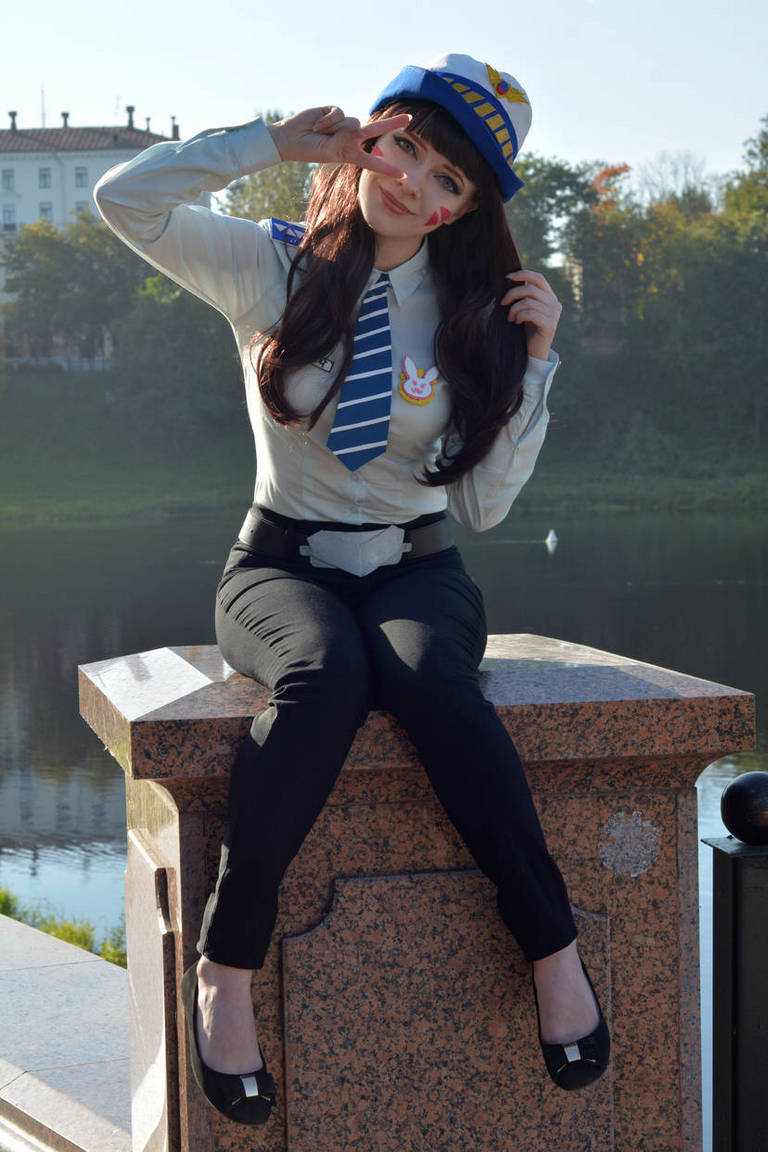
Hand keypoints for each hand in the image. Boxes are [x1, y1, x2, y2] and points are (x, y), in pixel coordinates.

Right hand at [268, 107, 409, 175]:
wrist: (291, 138)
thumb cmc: (309, 149)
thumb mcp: (330, 151)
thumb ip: (346, 140)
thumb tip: (357, 125)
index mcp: (350, 155)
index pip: (372, 162)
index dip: (387, 168)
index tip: (403, 175)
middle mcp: (350, 139)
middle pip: (375, 130)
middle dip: (392, 124)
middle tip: (409, 119)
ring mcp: (344, 124)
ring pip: (352, 122)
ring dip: (335, 129)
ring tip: (321, 133)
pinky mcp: (335, 111)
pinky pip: (340, 113)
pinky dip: (328, 120)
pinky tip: (318, 125)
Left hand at [500, 270, 561, 360]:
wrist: (533, 352)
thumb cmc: (526, 330)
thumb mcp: (525, 309)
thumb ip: (524, 295)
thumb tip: (512, 278)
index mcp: (550, 297)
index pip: (538, 278)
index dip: (523, 274)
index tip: (507, 277)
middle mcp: (555, 304)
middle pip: (531, 289)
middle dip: (512, 294)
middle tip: (502, 303)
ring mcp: (554, 314)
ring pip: (529, 301)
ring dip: (514, 309)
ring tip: (510, 318)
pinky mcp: (550, 325)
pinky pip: (531, 313)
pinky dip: (519, 316)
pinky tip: (515, 322)